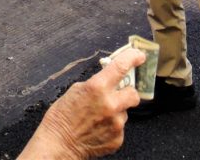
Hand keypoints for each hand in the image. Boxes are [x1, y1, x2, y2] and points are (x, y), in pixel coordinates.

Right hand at [20, 49, 144, 158]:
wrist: (59, 143)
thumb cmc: (62, 115)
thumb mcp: (76, 90)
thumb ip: (96, 84)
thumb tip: (109, 79)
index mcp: (98, 87)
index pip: (121, 67)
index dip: (133, 58)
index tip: (139, 56)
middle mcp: (111, 104)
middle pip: (133, 93)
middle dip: (127, 92)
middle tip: (117, 95)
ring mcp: (116, 123)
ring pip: (125, 112)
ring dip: (116, 111)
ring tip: (98, 117)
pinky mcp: (117, 138)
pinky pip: (120, 128)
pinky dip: (111, 126)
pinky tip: (98, 128)